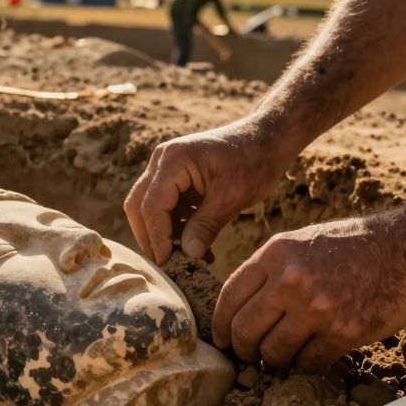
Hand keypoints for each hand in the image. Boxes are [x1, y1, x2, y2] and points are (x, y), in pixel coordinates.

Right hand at [124, 117, 289, 263]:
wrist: (267, 140)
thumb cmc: (254, 161)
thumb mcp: (233, 195)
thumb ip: (207, 224)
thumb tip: (188, 255)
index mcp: (173, 160)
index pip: (151, 205)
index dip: (157, 237)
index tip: (168, 263)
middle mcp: (162, 161)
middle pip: (139, 206)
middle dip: (151, 237)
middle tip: (169, 265)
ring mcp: (166, 168)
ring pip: (148, 208)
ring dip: (164, 234)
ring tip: (189, 257)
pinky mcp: (175, 178)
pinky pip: (165, 206)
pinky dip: (175, 227)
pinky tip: (195, 245)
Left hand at [212, 209, 405, 370]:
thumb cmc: (359, 244)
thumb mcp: (305, 241)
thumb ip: (273, 269)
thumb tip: (242, 306)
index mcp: (276, 252)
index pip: (228, 297)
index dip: (221, 325)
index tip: (223, 339)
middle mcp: (291, 279)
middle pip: (244, 330)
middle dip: (243, 349)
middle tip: (250, 356)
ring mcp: (317, 307)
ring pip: (273, 352)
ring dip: (276, 360)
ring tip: (285, 356)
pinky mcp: (343, 331)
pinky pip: (308, 362)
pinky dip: (307, 364)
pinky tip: (315, 355)